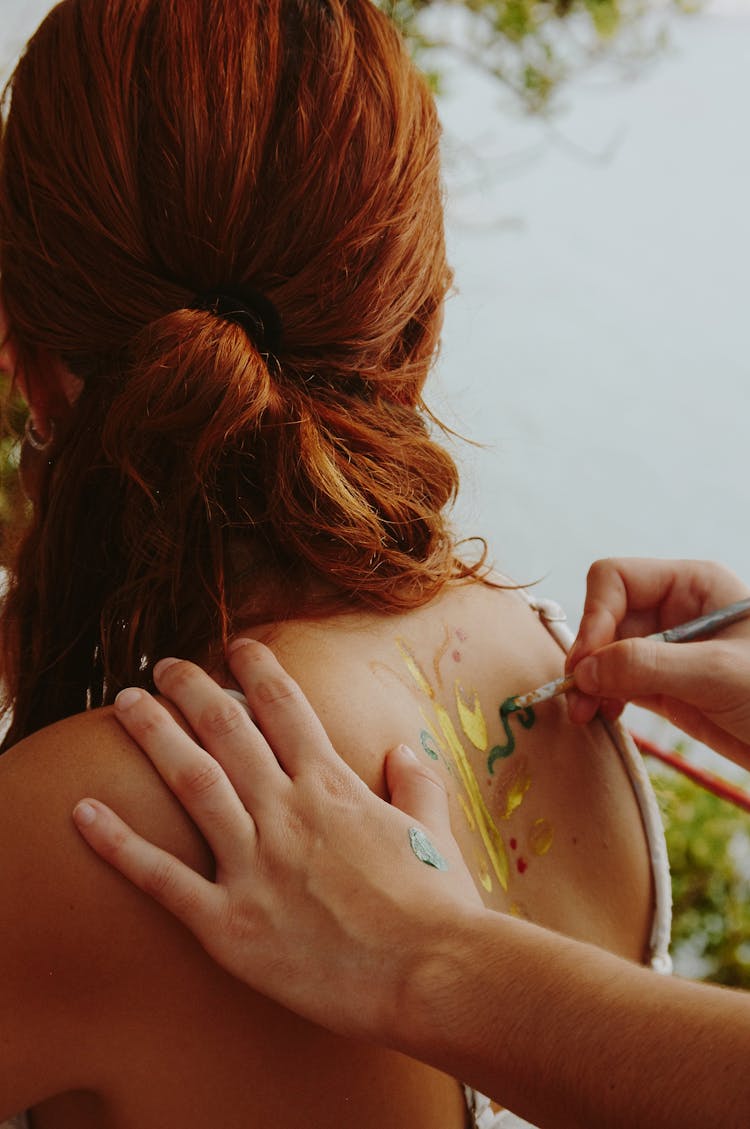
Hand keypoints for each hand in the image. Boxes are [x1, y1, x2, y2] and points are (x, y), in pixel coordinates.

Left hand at [72, 641, 481, 1041]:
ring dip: (154, 735)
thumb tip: (403, 752)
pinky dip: (118, 845)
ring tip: (124, 703)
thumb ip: (417, 784)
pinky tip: (83, 812)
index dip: (257, 668)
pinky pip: (161, 878)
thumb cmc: (437, 907)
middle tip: (165, 665)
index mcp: (332, 787)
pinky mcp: (229, 924)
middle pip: (227, 729)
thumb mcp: (433, 831)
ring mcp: (254, 864)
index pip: (285, 707)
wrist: (431, 974)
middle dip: (192, 688)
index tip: (236, 645)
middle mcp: (286, 811)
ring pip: (191, 781)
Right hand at [566, 558, 749, 767]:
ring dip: (589, 681)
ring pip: (604, 653)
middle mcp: (674, 610)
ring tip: (585, 714)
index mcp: (692, 585)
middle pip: (605, 618)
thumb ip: (649, 666)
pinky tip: (604, 716)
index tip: (589, 662)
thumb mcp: (718, 674)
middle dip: (588, 655)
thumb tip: (584, 671)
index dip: (596, 616)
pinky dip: (603, 697)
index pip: (616, 580)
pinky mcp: (664, 686)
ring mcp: (667, 650)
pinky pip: (617, 682)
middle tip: (577, 696)